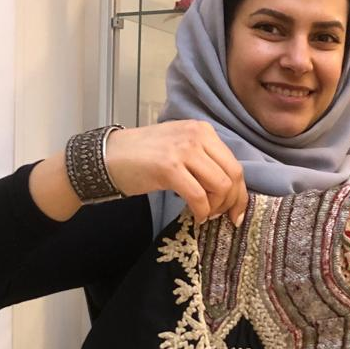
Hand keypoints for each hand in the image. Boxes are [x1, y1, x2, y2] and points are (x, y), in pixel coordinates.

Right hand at [106, 120, 247, 226]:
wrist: (109, 156)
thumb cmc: (144, 157)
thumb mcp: (180, 149)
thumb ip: (204, 161)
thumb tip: (228, 189)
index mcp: (203, 131)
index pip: (234, 164)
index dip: (240, 193)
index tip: (236, 212)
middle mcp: (197, 136)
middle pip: (232, 176)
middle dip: (231, 202)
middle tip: (220, 217)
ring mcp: (183, 150)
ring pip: (220, 187)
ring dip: (215, 208)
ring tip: (204, 214)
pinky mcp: (169, 168)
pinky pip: (198, 196)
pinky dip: (201, 212)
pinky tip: (195, 217)